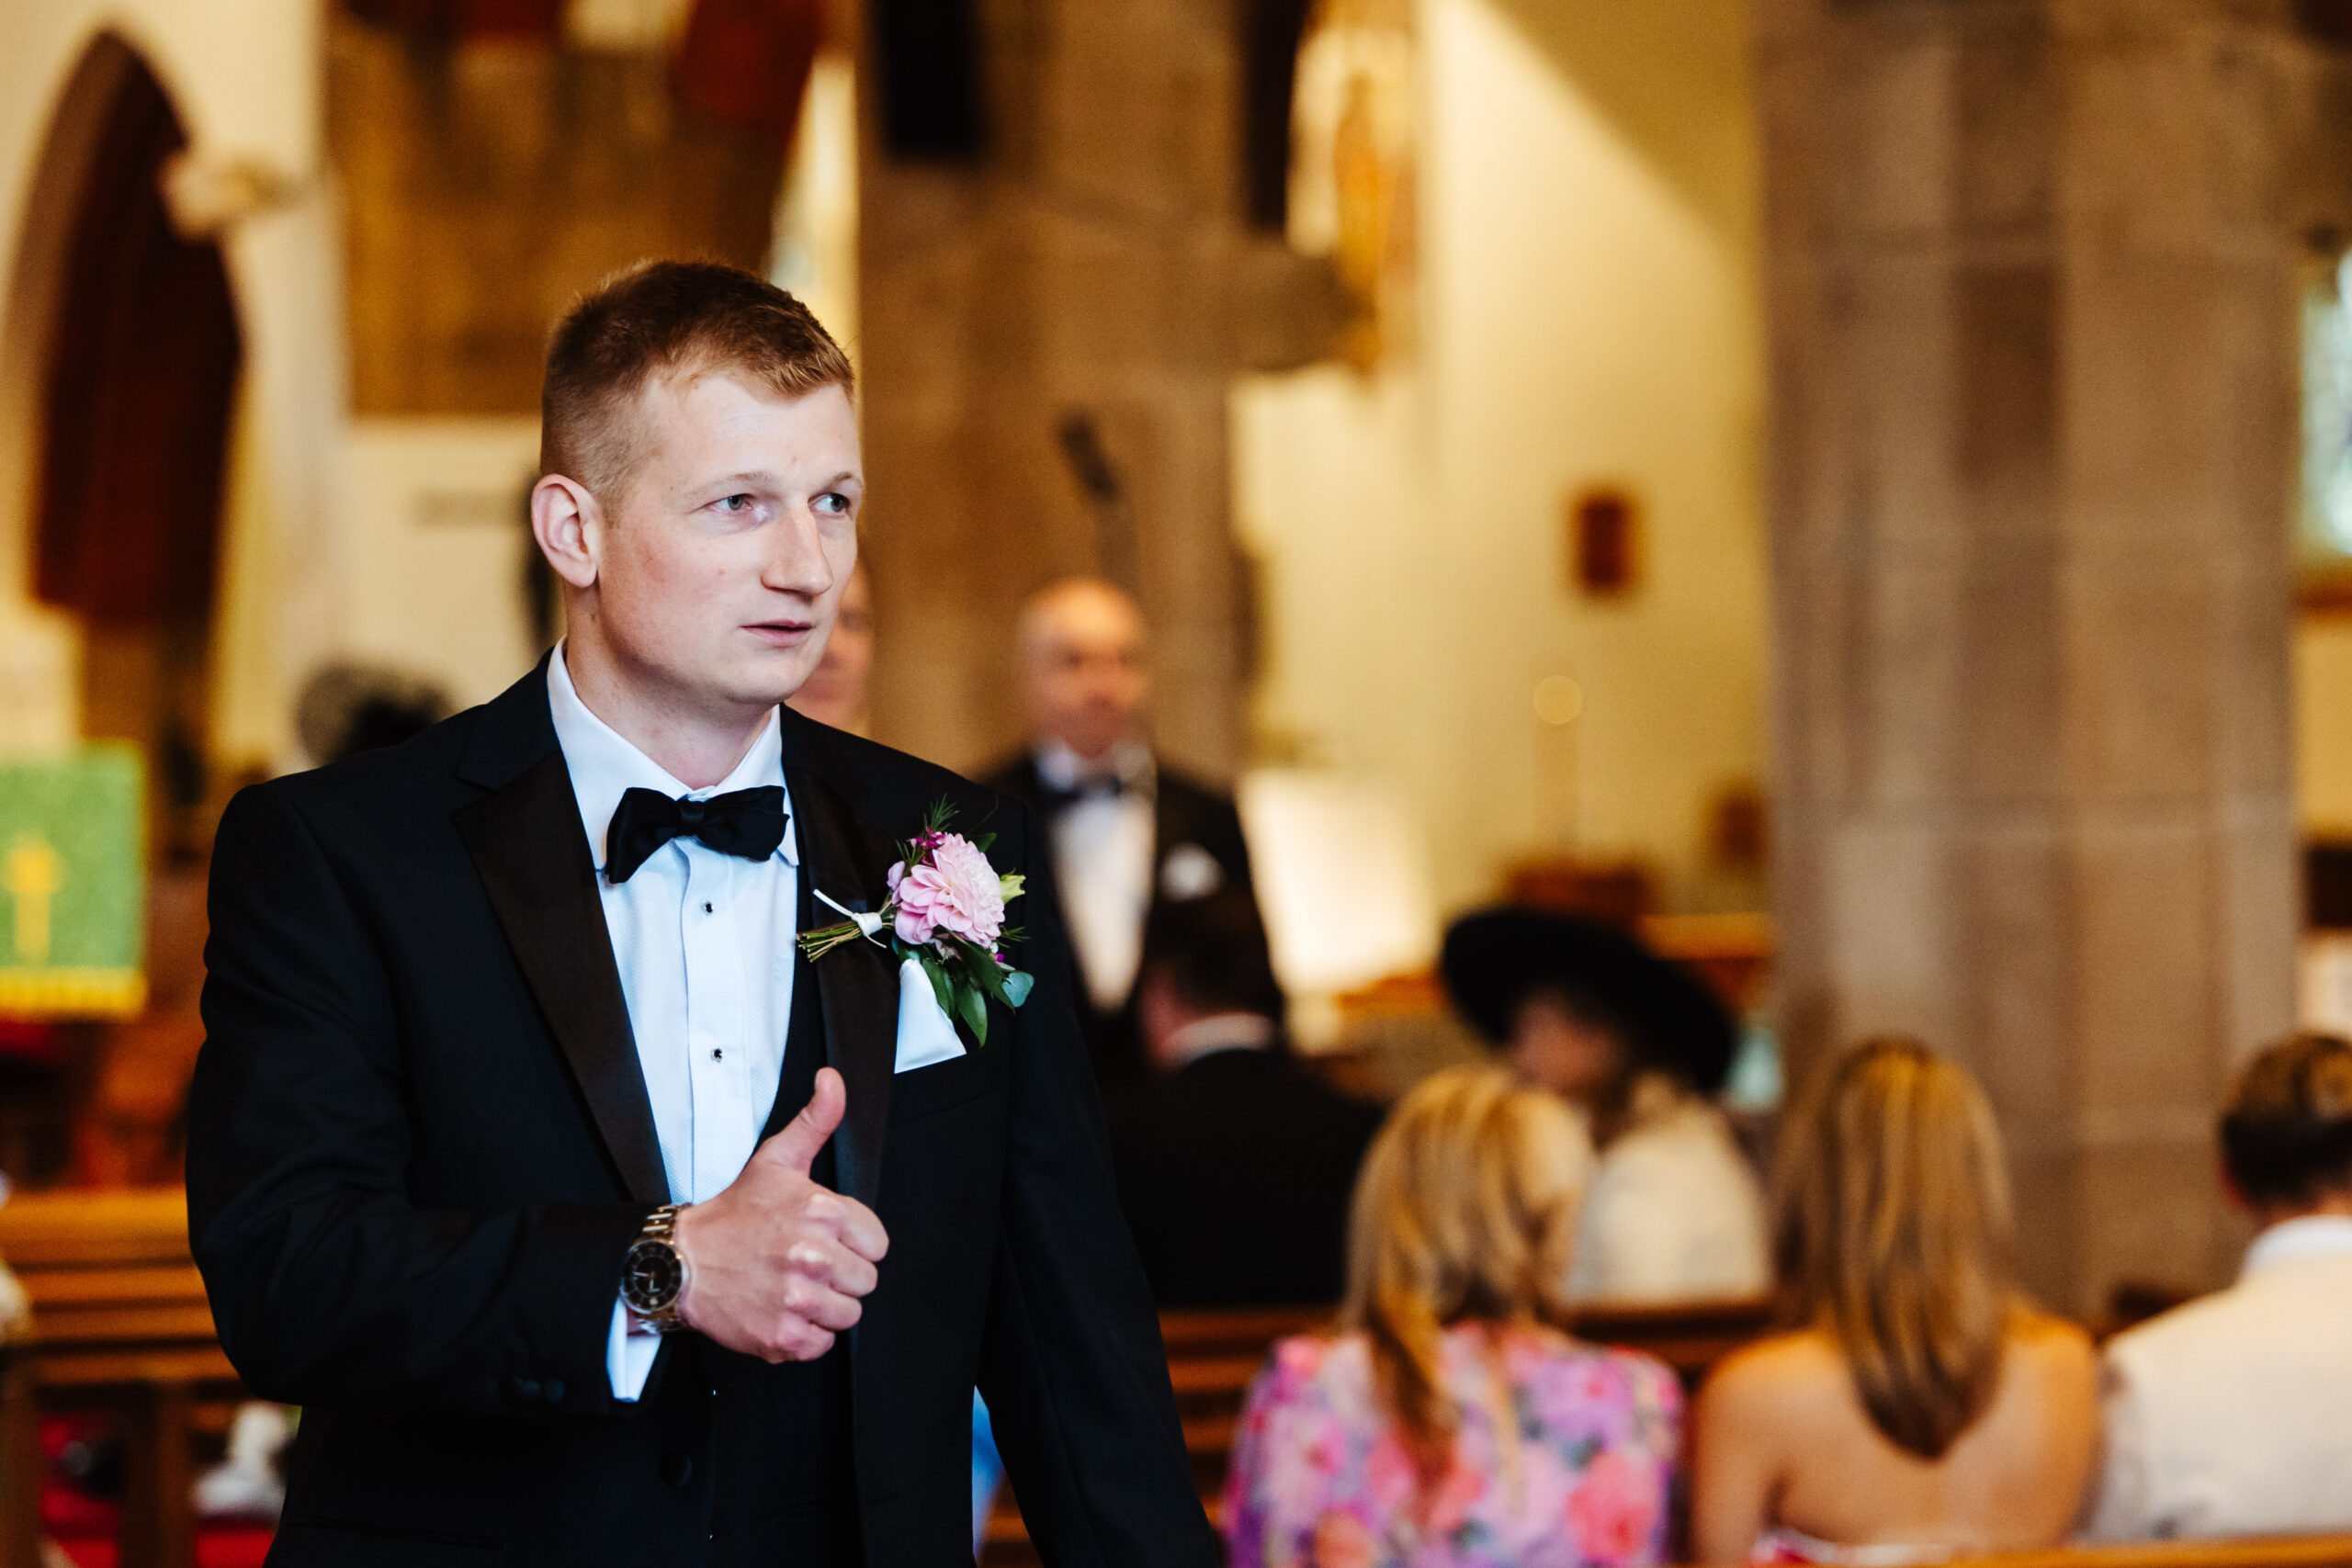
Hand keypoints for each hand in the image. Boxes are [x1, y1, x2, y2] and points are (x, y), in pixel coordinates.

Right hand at [672, 1067, 888, 1362]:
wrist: (683, 1261)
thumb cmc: (734, 1214)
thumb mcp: (777, 1159)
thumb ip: (816, 1120)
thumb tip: (833, 1081)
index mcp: (822, 1212)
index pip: (878, 1244)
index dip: (853, 1242)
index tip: (824, 1239)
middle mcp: (813, 1256)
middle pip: (866, 1281)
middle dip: (840, 1274)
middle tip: (804, 1263)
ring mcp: (798, 1299)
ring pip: (849, 1314)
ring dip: (825, 1306)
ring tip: (793, 1285)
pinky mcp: (783, 1336)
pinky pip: (823, 1344)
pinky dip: (805, 1334)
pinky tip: (782, 1309)